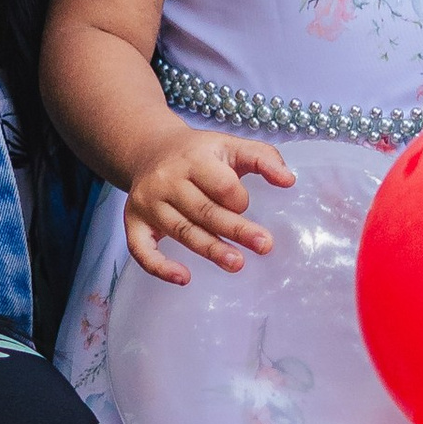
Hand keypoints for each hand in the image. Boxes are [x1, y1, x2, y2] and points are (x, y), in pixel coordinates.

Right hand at [122, 128, 292, 280]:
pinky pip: (141, 249)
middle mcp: (167, 180)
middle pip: (205, 210)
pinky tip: (183, 278)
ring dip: (210, 250)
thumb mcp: (230, 145)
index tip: (244, 204)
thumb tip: (289, 181)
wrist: (149, 149)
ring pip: (182, 231)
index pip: (222, 185)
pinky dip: (160, 267)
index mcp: (193, 159)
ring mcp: (148, 203)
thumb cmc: (198, 153)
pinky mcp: (134, 222)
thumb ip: (263, 158)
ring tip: (237, 263)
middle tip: (265, 245)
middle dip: (236, 230)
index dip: (239, 199)